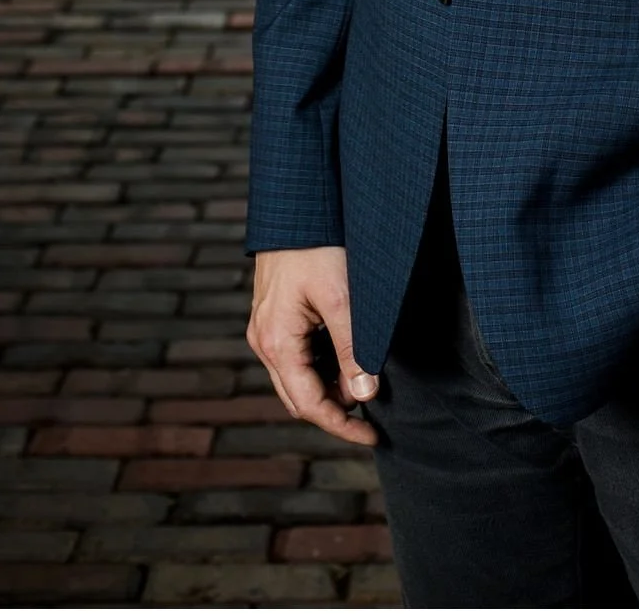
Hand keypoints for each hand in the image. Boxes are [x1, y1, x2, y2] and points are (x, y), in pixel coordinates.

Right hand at [247, 246, 379, 444]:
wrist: (297, 201)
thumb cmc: (317, 245)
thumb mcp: (341, 297)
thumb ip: (353, 348)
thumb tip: (365, 394)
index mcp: (275, 342)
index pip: (308, 405)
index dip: (342, 425)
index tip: (372, 436)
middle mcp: (264, 340)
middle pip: (299, 396)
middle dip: (336, 409)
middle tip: (374, 414)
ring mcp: (267, 327)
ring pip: (299, 376)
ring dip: (330, 385)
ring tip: (366, 378)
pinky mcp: (275, 314)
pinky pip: (298, 354)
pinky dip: (323, 364)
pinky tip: (349, 354)